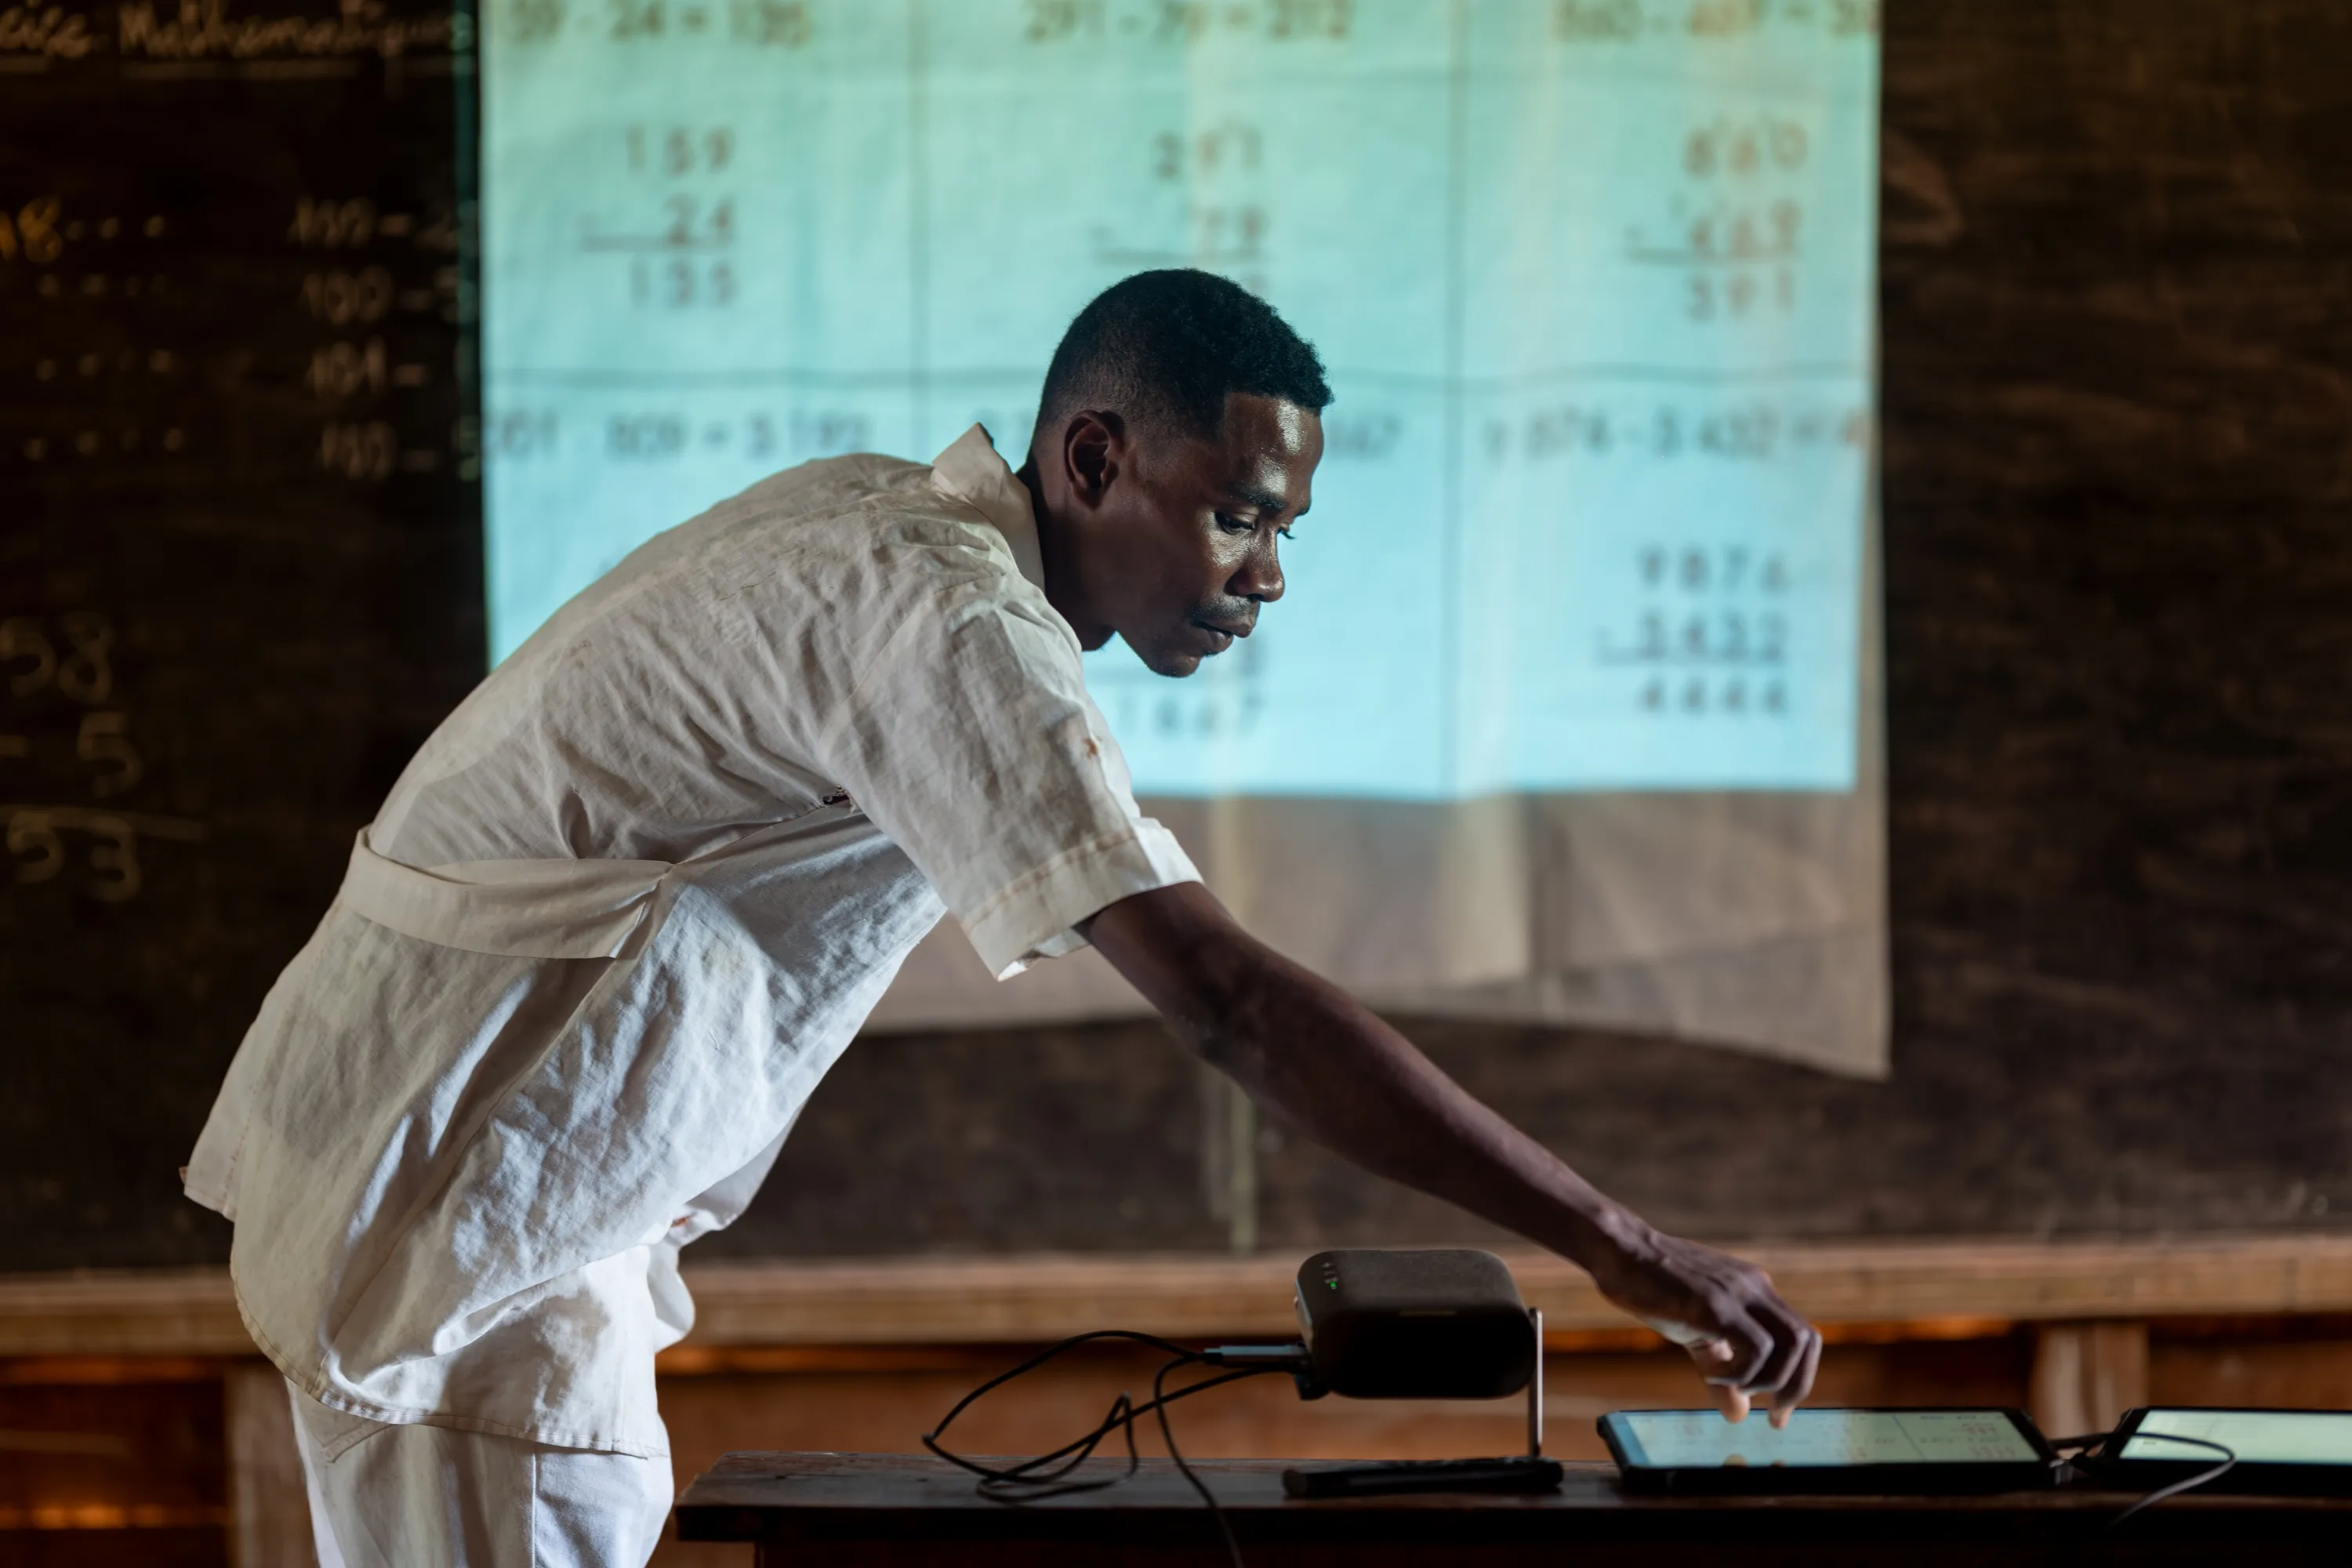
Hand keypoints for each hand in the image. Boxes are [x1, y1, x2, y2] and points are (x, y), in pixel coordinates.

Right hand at [1586, 1223, 1821, 1426]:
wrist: (1619, 1251)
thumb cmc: (1653, 1288)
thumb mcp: (1695, 1334)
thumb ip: (1720, 1370)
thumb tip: (1739, 1415)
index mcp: (1756, 1291)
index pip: (1803, 1337)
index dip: (1800, 1378)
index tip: (1778, 1412)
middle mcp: (1755, 1287)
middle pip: (1807, 1340)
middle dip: (1796, 1386)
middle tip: (1775, 1416)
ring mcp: (1737, 1293)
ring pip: (1790, 1343)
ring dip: (1771, 1381)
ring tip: (1739, 1391)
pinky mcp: (1714, 1303)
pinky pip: (1755, 1347)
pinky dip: (1742, 1373)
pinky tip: (1713, 1375)